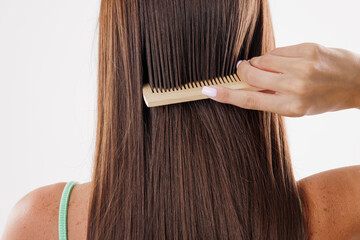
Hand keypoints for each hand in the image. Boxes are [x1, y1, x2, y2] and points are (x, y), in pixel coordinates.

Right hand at [202, 43, 359, 116]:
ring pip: (262, 59)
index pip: (248, 100)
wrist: (356, 82)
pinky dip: (276, 56)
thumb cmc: (323, 98)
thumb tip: (244, 83)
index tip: (208, 90)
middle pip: (251, 74)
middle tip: (243, 70)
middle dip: (243, 71)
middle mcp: (295, 87)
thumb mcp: (296, 108)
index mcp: (290, 107)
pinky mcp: (307, 49)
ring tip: (274, 68)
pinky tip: (287, 61)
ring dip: (261, 63)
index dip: (225, 95)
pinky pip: (277, 50)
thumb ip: (270, 97)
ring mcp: (302, 66)